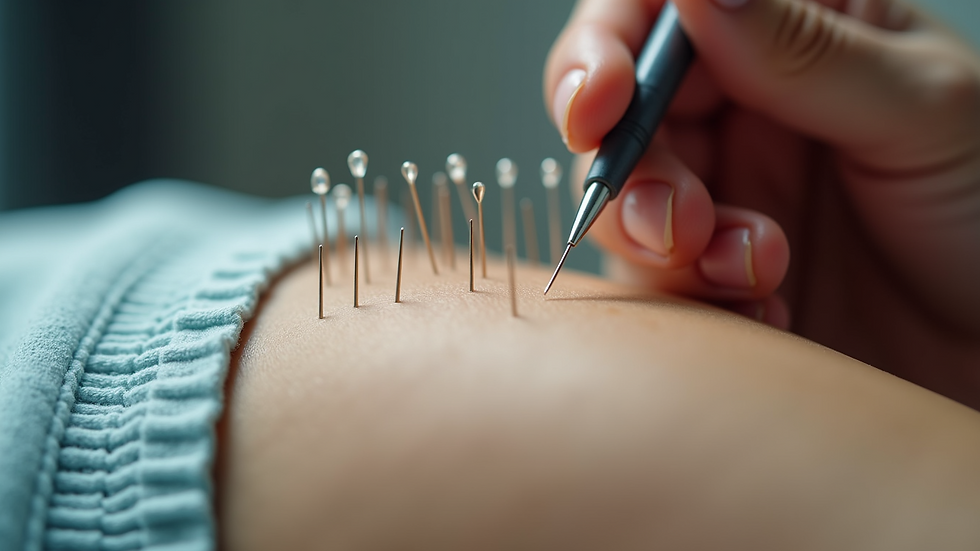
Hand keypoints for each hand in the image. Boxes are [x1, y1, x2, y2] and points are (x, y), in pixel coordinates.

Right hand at [544, 0, 979, 405]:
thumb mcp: (923, 112)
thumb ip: (804, 49)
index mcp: (796, 32)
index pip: (661, 11)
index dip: (608, 46)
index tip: (600, 98)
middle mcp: (743, 107)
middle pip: (621, 112)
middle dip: (633, 166)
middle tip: (680, 221)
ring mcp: (721, 192)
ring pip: (624, 200)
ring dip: (660, 239)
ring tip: (751, 270)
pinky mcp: (708, 275)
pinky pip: (655, 282)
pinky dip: (696, 302)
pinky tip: (771, 316)